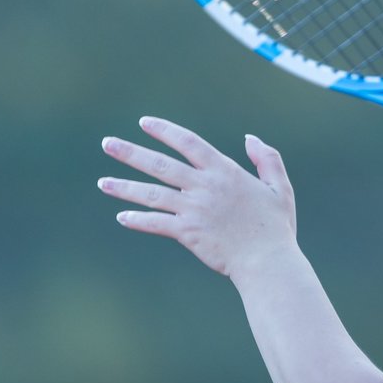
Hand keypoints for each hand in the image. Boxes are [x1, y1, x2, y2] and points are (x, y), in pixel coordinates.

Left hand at [99, 116, 297, 278]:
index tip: (144, 123)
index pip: (188, 142)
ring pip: (152, 194)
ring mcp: (194, 210)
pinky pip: (156, 224)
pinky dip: (138, 220)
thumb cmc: (275, 226)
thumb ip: (267, 158)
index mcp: (225, 172)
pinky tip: (122, 217)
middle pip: (161, 164)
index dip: (165, 130)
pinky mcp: (187, 233)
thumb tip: (249, 138)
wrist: (267, 260)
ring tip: (103, 182)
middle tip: (107, 143)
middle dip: (131, 153)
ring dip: (124, 188)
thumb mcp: (279, 187)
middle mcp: (205, 187)